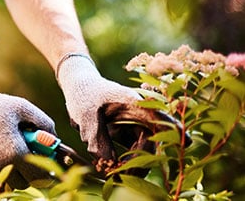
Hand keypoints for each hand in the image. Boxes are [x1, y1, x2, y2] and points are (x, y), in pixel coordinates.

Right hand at [0, 73, 55, 187]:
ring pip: (7, 187)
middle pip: (25, 184)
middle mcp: (1, 167)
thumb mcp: (19, 106)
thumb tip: (54, 138)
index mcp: (16, 152)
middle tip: (25, 157)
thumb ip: (43, 121)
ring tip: (8, 157)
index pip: (41, 175)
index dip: (46, 170)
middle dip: (28, 173)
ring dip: (12, 177)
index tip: (45, 162)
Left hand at [57, 54, 187, 171]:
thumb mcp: (85, 114)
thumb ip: (96, 138)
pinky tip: (111, 169)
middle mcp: (140, 115)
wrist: (78, 88)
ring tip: (112, 173)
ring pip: (144, 151)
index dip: (173, 129)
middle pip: (152, 142)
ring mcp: (135, 125)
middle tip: (121, 174)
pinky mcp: (128, 134)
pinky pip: (134, 153)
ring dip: (132, 165)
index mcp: (134, 104)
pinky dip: (125, 163)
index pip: (159, 117)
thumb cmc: (84, 94)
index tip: (185, 142)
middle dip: (140, 162)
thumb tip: (109, 163)